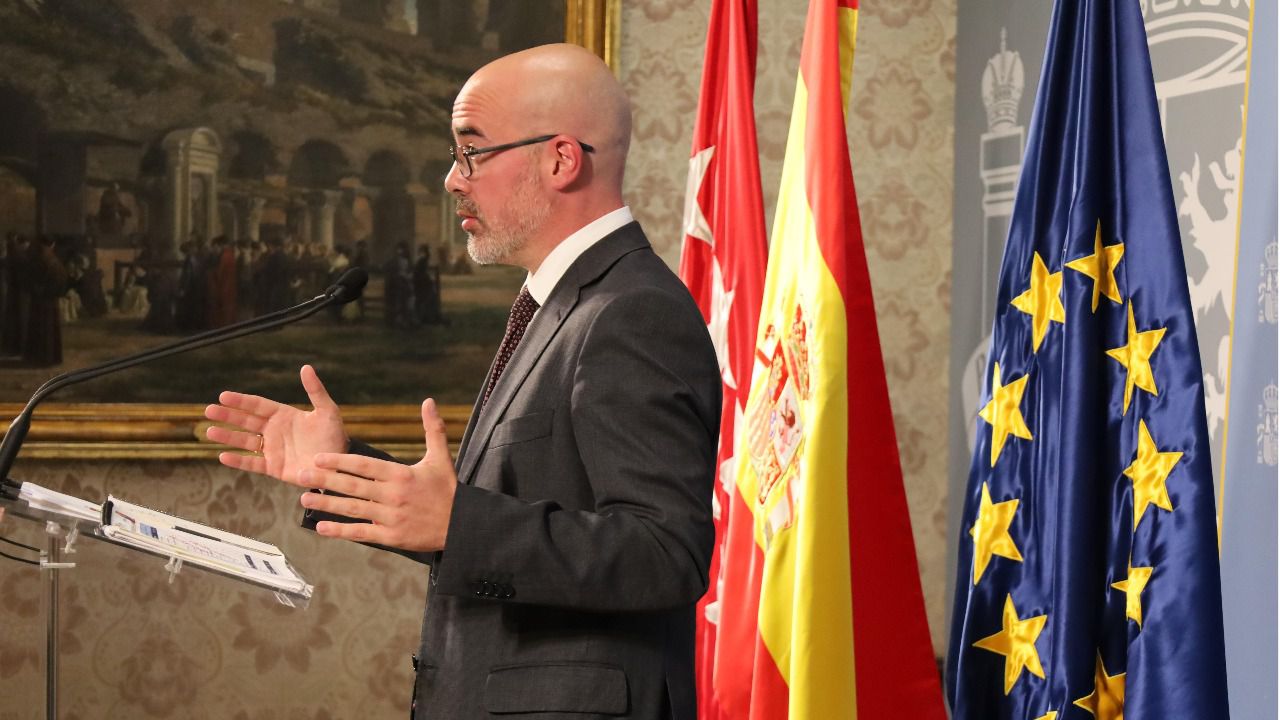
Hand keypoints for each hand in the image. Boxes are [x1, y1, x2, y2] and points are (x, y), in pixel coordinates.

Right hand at [204, 364, 348, 482]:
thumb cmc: (334, 435)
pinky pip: (253, 463)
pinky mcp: (274, 467)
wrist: (338, 463)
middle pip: (246, 421)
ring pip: (245, 441)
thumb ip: (316, 391)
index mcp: (284, 415)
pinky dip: (238, 461)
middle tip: (208, 410)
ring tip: (209, 432)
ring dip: (227, 436)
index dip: (241, 401)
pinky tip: (222, 456)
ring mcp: (273, 449)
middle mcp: (274, 431)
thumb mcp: (327, 411)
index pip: (257, 405)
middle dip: (228, 415)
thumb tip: (306, 367)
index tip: (223, 396)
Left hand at [295, 399, 456, 551]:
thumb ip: (432, 429)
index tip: (318, 457)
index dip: (339, 461)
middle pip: (353, 486)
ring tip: (304, 498)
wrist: (462, 524)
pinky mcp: (392, 537)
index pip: (364, 465)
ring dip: (326, 504)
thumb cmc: (448, 490)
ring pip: (353, 509)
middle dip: (324, 479)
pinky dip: (341, 531)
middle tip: (299, 474)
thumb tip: (429, 401)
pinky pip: (362, 532)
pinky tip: (322, 527)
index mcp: (401, 474)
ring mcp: (392, 518)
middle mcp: (394, 495)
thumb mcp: (441, 457)